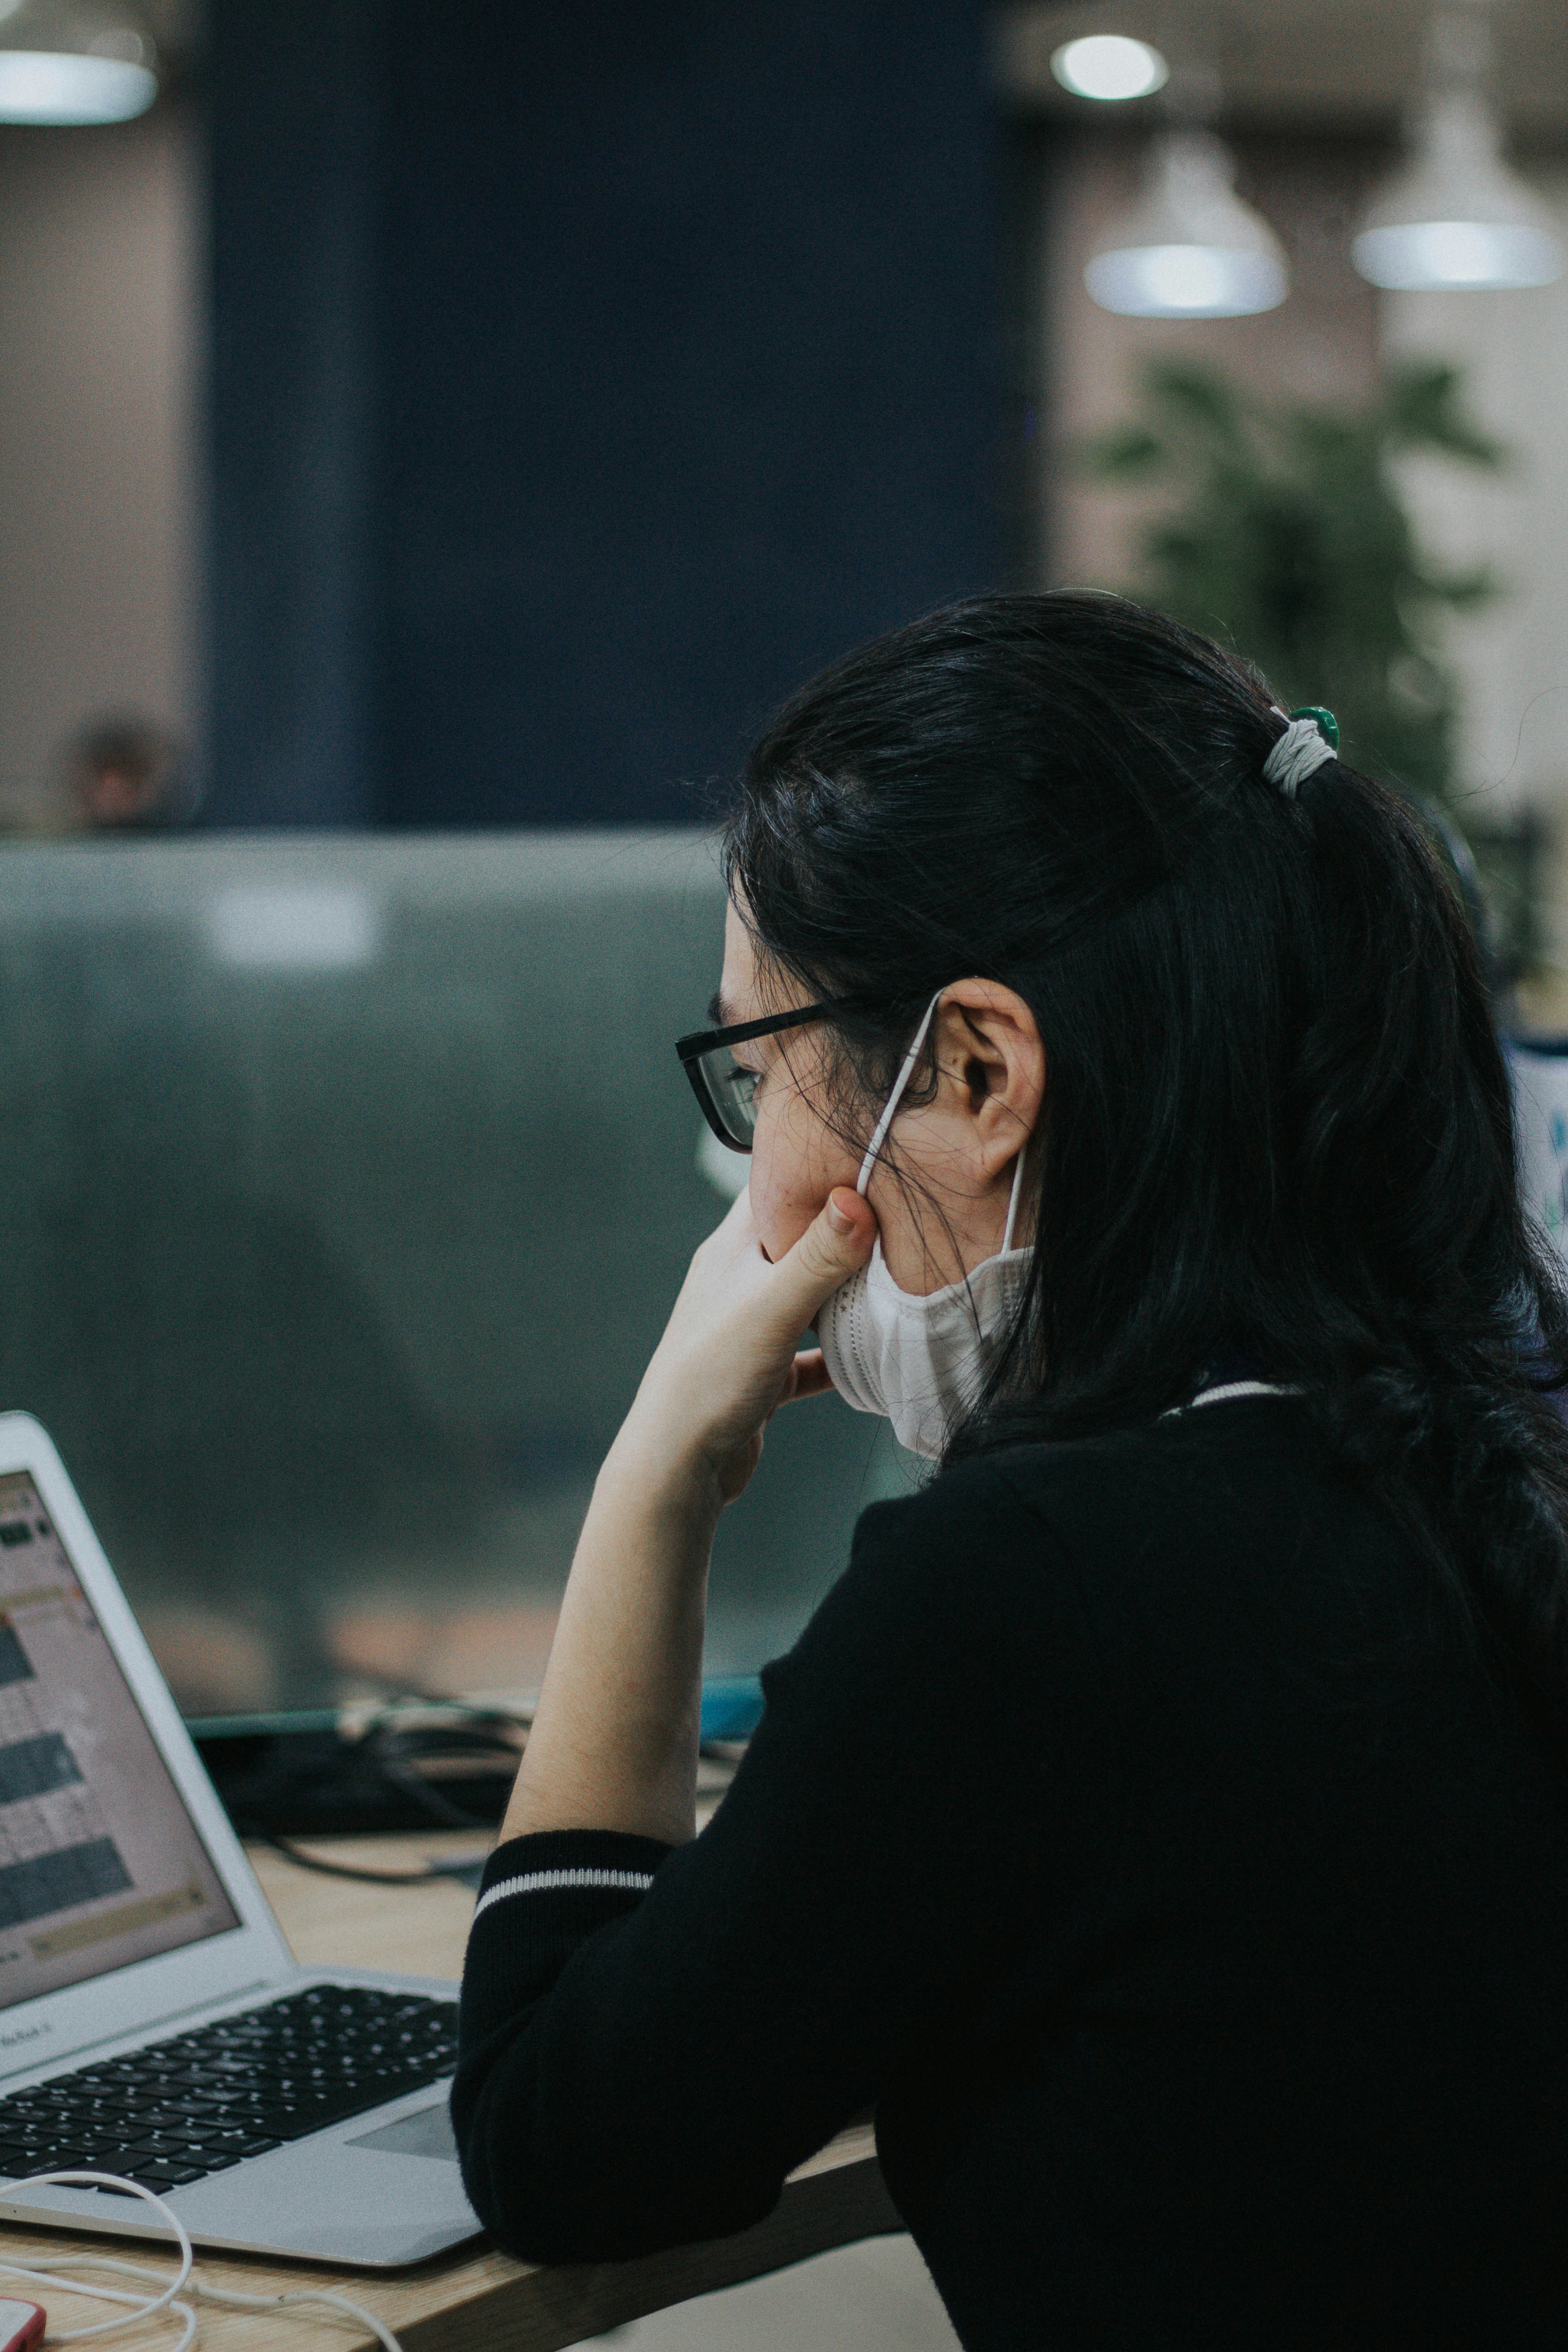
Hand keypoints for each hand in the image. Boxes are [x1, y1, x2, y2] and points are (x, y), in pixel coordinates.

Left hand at [616, 1185, 877, 1507]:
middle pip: (802, 1240)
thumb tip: (858, 1195)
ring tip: (904, 1281)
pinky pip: (815, 1352)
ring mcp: (752, 1326)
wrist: (678, 1465)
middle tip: (905, 1221)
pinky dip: (844, 1352)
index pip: (775, 1186)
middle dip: (849, 1232)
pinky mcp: (766, 1372)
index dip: (817, 1167)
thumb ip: (817, 1256)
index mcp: (731, 1249)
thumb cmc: (709, 1378)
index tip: (872, 1158)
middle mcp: (739, 1280)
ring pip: (812, 1296)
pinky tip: (880, 1356)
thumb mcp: (771, 1307)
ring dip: (851, 1293)